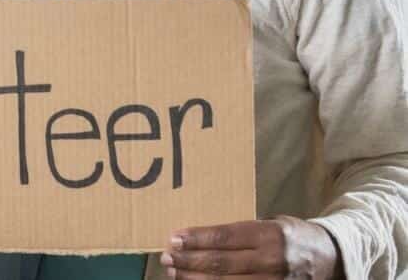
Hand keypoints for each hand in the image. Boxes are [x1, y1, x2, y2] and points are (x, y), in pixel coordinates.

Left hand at [160, 216, 342, 278]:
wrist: (331, 257)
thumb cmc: (292, 234)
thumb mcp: (271, 223)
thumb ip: (242, 232)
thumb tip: (202, 236)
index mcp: (268, 234)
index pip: (224, 237)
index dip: (197, 239)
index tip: (173, 238)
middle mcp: (271, 260)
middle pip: (221, 263)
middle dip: (189, 261)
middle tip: (166, 257)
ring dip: (196, 279)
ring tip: (174, 272)